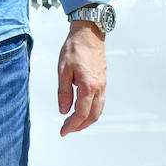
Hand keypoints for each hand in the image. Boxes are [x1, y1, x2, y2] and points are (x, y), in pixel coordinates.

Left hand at [57, 19, 106, 135]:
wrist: (89, 34)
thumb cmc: (74, 49)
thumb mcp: (62, 70)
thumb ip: (63, 92)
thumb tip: (63, 111)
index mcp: (88, 86)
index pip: (81, 113)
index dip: (72, 125)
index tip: (63, 132)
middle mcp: (99, 88)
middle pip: (92, 116)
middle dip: (79, 126)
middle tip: (66, 130)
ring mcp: (103, 85)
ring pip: (98, 110)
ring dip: (87, 120)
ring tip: (73, 123)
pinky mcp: (103, 81)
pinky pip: (100, 102)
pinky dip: (92, 111)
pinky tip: (82, 110)